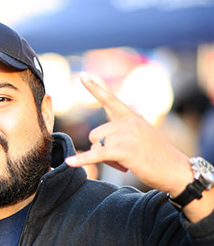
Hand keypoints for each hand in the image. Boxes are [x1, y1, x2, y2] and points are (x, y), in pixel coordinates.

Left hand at [65, 73, 193, 195]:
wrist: (175, 170)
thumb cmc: (160, 154)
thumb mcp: (147, 130)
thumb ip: (134, 116)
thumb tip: (131, 103)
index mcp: (132, 117)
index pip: (110, 100)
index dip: (95, 88)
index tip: (82, 76)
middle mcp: (128, 122)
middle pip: (95, 134)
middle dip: (102, 149)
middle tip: (122, 158)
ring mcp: (126, 135)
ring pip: (96, 146)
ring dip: (105, 159)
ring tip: (126, 163)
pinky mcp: (123, 150)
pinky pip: (96, 155)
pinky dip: (83, 160)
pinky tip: (70, 162)